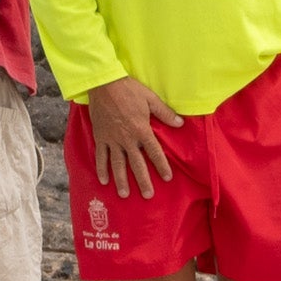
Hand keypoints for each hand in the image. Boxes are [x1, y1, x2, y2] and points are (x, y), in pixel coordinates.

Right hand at [84, 79, 176, 193]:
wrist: (104, 84)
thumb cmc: (129, 90)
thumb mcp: (151, 99)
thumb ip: (165, 113)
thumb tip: (180, 124)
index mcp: (141, 130)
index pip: (154, 152)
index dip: (161, 165)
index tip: (167, 178)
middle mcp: (127, 139)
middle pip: (136, 164)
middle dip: (142, 181)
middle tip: (147, 195)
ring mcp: (112, 140)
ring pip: (117, 164)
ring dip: (121, 181)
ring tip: (124, 194)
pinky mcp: (100, 137)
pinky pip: (100, 156)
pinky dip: (101, 169)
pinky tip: (104, 181)